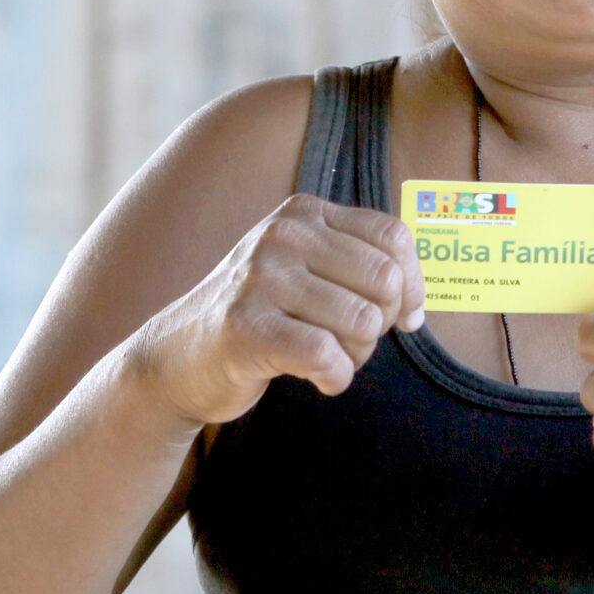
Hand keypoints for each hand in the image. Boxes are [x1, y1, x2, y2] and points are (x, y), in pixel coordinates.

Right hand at [128, 195, 425, 425]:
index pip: (393, 237)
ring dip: (357, 356)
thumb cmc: (259, 317)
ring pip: (361, 322)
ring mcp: (260, 278)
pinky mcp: (245, 326)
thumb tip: (416, 306)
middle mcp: (282, 235)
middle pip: (385, 281)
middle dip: (381, 325)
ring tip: (328, 358)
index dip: (412, 285)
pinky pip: (328, 355)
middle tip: (350, 342)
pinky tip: (319, 380)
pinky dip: (336, 378)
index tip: (403, 318)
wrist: (177, 358)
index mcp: (303, 214)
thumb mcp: (304, 271)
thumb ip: (359, 270)